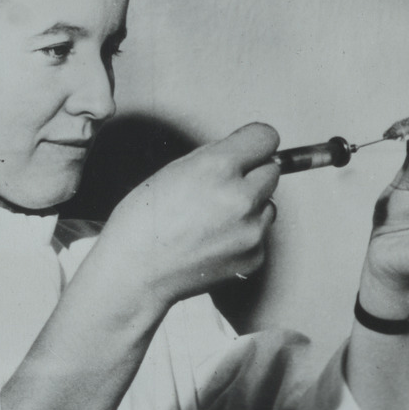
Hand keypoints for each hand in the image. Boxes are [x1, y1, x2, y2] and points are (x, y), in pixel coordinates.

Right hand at [94, 123, 279, 307]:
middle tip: (222, 190)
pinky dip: (243, 236)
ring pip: (268, 206)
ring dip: (250, 208)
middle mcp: (240, 197)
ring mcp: (251, 231)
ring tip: (213, 221)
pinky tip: (213, 241)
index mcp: (218, 167)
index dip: (253, 144)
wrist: (136, 272)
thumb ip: (215, 156)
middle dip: (251, 177)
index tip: (248, 151)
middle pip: (272, 172)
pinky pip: (260, 236)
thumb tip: (242, 151)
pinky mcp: (255, 257)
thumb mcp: (174, 170)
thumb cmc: (144, 222)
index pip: (266, 137)